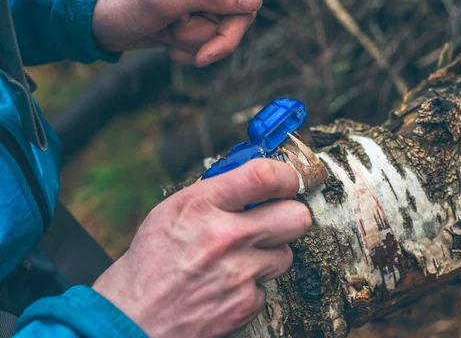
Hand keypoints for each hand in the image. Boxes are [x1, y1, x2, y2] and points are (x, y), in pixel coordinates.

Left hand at [91, 0, 261, 66]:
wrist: (99, 21)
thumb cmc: (128, 2)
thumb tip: (255, 0)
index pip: (243, 8)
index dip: (228, 35)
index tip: (204, 55)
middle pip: (233, 27)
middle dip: (202, 39)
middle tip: (174, 36)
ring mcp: (202, 6)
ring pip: (217, 40)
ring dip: (189, 44)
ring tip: (165, 31)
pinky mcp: (194, 23)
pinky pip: (206, 47)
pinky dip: (187, 52)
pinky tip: (167, 44)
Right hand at [92, 159, 311, 337]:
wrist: (132, 317)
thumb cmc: (150, 261)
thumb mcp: (172, 210)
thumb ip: (215, 192)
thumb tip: (253, 181)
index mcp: (202, 206)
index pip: (264, 177)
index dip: (286, 176)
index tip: (288, 181)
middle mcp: (224, 237)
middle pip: (296, 217)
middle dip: (290, 216)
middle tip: (276, 219)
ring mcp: (238, 274)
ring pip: (285, 254)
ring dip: (268, 254)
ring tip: (239, 258)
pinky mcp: (244, 305)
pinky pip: (266, 287)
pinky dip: (251, 286)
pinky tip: (227, 284)